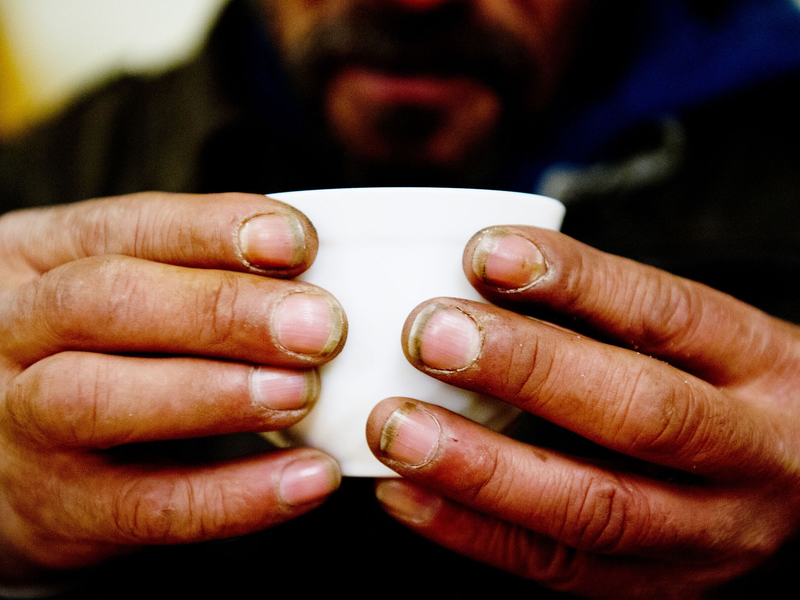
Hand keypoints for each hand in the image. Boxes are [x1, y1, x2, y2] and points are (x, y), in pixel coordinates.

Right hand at [0, 193, 344, 582]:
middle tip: (321, 326)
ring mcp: (21, 425)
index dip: (212, 230)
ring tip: (302, 393)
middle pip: (104, 302)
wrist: (13, 464)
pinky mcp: (56, 510)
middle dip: (223, 310)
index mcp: (38, 257)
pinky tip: (308, 478)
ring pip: (100, 400)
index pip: (124, 227)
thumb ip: (198, 275)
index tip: (297, 243)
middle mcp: (15, 331)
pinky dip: (238, 496)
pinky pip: (147, 507)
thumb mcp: (123, 292)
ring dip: (218, 394)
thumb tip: (313, 281)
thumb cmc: (98, 352)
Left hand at [367, 226, 799, 598]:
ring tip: (396, 427)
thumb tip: (484, 270)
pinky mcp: (659, 586)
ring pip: (594, 507)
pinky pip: (560, 568)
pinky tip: (405, 495)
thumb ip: (614, 314)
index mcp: (762, 365)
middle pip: (637, 412)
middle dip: (524, 371)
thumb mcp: (705, 341)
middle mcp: (750, 453)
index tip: (481, 252)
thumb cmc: (729, 391)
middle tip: (428, 336)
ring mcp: (709, 534)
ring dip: (481, 468)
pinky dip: (472, 533)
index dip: (573, 280)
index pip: (666, 314)